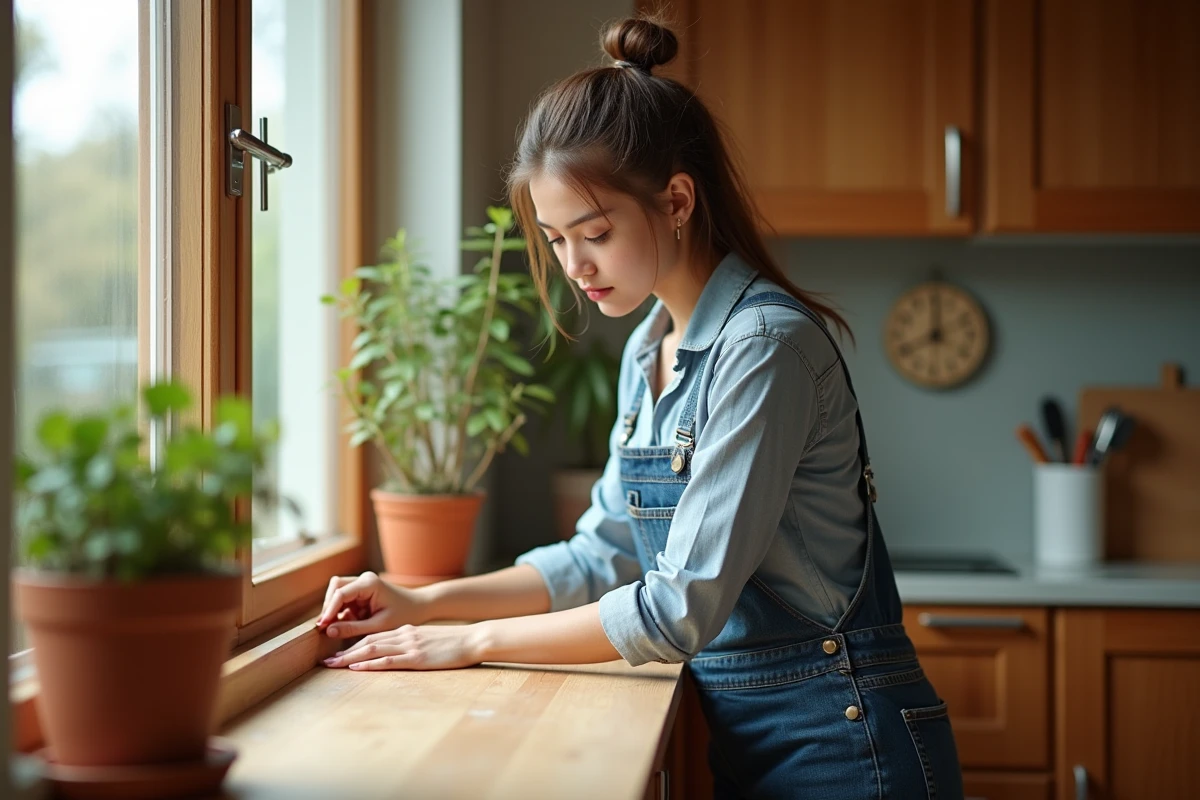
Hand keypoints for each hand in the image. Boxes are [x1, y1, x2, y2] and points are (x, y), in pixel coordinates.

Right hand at [315, 571, 428, 638]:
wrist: (419, 607)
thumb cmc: (403, 616)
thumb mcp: (378, 626)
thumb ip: (353, 629)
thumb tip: (328, 631)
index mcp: (369, 583)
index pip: (341, 594)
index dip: (329, 610)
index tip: (322, 626)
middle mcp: (363, 579)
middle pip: (335, 588)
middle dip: (329, 607)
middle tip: (327, 628)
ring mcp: (361, 584)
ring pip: (337, 594)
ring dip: (337, 611)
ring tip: (346, 627)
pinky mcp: (361, 592)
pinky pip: (344, 600)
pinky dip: (344, 613)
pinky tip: (353, 624)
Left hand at [322, 623, 485, 671]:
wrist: (474, 638)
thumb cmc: (456, 643)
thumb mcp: (431, 640)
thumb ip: (415, 644)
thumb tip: (402, 654)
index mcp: (407, 632)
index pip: (374, 637)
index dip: (353, 645)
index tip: (338, 653)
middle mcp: (404, 636)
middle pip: (368, 642)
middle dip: (344, 652)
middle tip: (325, 661)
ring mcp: (410, 646)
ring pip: (373, 649)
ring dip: (350, 658)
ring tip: (332, 664)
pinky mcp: (417, 658)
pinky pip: (389, 660)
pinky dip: (370, 663)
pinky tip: (357, 667)